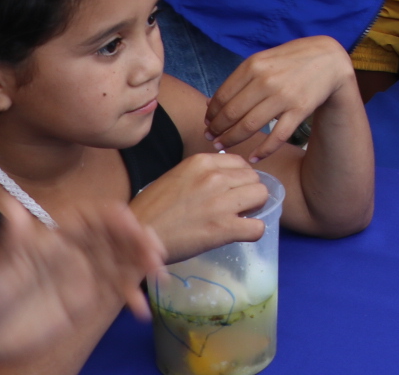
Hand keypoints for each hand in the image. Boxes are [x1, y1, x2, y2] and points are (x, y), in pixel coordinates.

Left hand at [0, 202, 163, 367]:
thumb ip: (12, 238)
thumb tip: (9, 202)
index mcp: (57, 233)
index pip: (93, 217)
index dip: (115, 218)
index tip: (133, 226)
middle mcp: (76, 249)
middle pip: (116, 237)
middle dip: (139, 241)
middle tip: (156, 253)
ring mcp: (84, 274)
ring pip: (123, 261)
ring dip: (143, 264)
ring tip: (159, 275)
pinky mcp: (87, 299)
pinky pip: (116, 292)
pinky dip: (132, 296)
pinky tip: (141, 309)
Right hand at [129, 151, 271, 262]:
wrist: (137, 236)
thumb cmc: (153, 209)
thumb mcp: (177, 177)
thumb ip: (203, 174)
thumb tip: (228, 178)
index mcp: (202, 162)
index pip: (241, 164)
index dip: (240, 179)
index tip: (232, 191)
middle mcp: (214, 177)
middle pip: (255, 179)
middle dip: (249, 193)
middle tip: (236, 207)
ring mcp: (220, 202)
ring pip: (262, 196)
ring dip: (254, 209)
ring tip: (238, 219)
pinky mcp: (223, 228)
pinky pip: (257, 227)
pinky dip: (253, 231)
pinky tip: (240, 234)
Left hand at [204, 34, 353, 159]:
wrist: (328, 59)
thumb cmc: (291, 60)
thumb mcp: (263, 61)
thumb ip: (239, 80)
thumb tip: (211, 104)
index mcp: (253, 66)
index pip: (223, 96)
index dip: (211, 114)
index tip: (207, 124)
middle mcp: (266, 81)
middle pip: (232, 113)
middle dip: (217, 130)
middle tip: (211, 140)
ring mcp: (284, 96)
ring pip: (250, 126)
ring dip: (232, 140)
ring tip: (223, 147)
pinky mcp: (300, 110)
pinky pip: (277, 136)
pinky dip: (263, 151)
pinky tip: (253, 158)